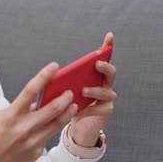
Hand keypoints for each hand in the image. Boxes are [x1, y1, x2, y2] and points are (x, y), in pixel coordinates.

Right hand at [0, 62, 77, 161]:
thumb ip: (16, 109)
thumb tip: (32, 104)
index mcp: (10, 116)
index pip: (31, 90)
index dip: (44, 76)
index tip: (53, 67)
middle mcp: (23, 128)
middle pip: (51, 108)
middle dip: (64, 97)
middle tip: (69, 91)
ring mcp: (31, 142)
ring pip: (56, 124)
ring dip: (67, 112)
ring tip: (72, 105)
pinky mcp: (36, 152)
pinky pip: (46, 137)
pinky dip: (50, 128)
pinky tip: (52, 124)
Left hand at [70, 32, 116, 146]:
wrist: (77, 126)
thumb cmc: (70, 103)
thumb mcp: (66, 90)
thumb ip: (65, 82)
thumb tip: (51, 75)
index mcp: (96, 76)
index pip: (105, 59)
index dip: (108, 47)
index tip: (109, 35)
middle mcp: (106, 85)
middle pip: (111, 73)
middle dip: (105, 67)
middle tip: (96, 64)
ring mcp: (108, 99)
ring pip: (107, 92)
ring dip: (95, 90)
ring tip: (83, 91)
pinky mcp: (106, 112)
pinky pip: (98, 109)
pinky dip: (87, 109)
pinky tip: (76, 111)